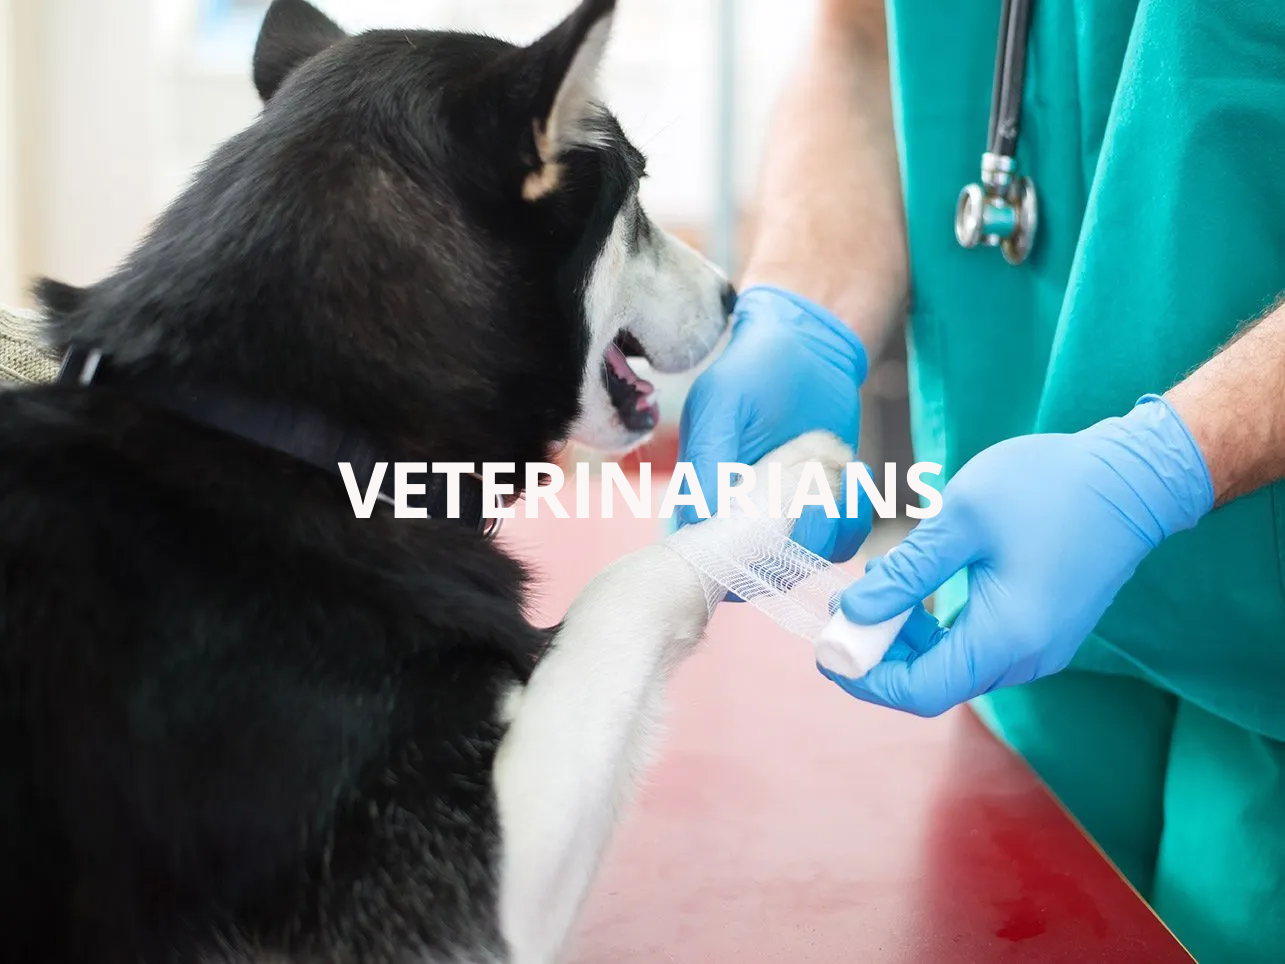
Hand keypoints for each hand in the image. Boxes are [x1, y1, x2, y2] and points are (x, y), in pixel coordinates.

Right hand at [678, 286, 871, 561]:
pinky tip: (851, 469)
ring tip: (832, 459)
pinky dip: (855, 511)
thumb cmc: (751, 370)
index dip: (749, 552)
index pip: (715, 560)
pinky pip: (844, 543)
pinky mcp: (823, 517)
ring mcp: (785, 525)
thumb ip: (707, 458)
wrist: (807, 349)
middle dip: (801, 521)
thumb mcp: (720, 403)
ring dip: (832, 510)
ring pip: (812, 558)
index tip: (780, 508)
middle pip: (770, 569)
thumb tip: (698, 522)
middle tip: (812, 464)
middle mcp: (741, 523)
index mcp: (701, 501)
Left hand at [823, 396, 1213, 716]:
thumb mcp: (961, 521)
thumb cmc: (1050, 487)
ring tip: (876, 585)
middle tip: (843, 608)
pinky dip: (935, 626)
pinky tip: (913, 585)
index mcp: (1007, 637)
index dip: (866, 678)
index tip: (828, 648)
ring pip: (952, 665)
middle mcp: (1026, 656)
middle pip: (933, 682)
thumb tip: (853, 611)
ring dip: (906, 636)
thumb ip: (905, 574)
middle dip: (881, 653)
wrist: (1134, 477)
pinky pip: (975, 646)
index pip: (919, 690)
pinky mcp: (1040, 629)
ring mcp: (1038, 646)